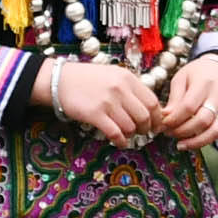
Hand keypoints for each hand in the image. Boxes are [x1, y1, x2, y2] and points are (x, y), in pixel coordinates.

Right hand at [39, 57, 164, 144]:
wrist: (60, 81)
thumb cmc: (88, 79)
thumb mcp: (113, 74)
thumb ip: (131, 88)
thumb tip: (149, 108)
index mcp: (128, 78)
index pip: (152, 101)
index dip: (157, 117)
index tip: (156, 125)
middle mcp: (120, 89)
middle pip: (144, 116)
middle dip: (147, 128)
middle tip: (142, 132)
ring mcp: (107, 102)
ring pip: (130, 126)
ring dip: (132, 135)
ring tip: (128, 135)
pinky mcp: (95, 114)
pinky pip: (115, 133)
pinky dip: (121, 141)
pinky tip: (120, 142)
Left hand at [150, 54, 217, 153]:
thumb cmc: (198, 73)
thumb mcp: (182, 77)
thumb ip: (175, 98)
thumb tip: (164, 117)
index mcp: (204, 83)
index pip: (189, 106)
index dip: (174, 118)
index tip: (162, 124)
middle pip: (202, 120)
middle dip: (182, 131)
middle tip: (168, 134)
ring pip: (215, 130)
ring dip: (198, 142)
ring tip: (181, 146)